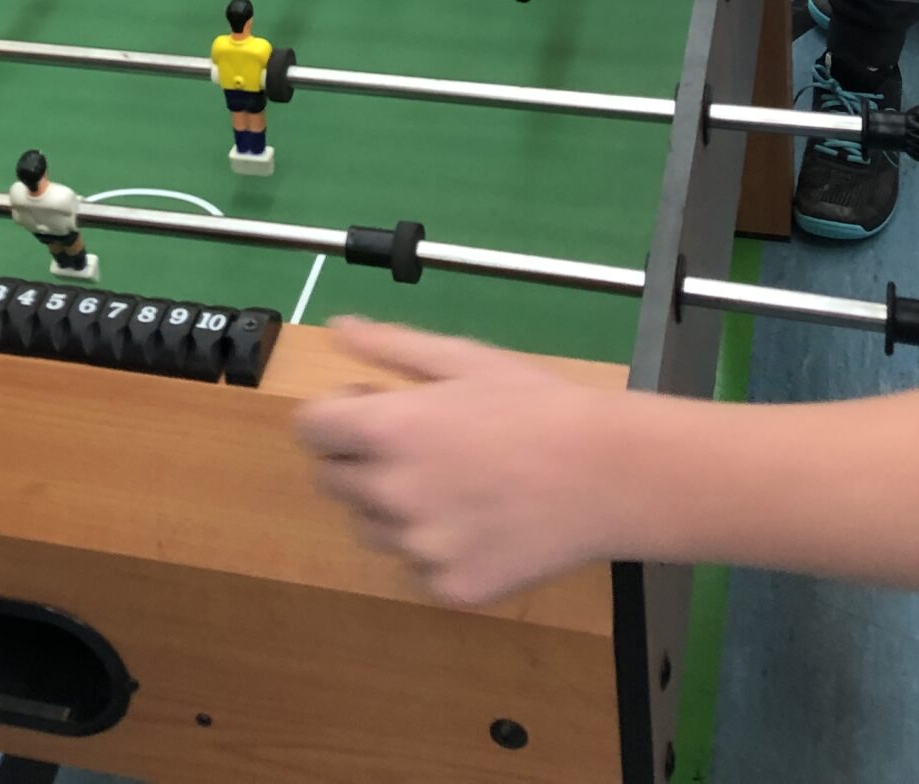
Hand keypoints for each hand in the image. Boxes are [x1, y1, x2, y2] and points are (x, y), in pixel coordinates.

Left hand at [299, 319, 627, 605]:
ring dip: (392, 506)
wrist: (607, 475)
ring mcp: (419, 549)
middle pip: (332, 481)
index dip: (334, 415)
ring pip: (372, 528)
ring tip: (455, 481)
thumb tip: (338, 331)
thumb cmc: (534, 404)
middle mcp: (391, 495)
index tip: (368, 409)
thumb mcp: (463, 358)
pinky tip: (481, 519)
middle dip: (358, 458)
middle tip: (417, 443)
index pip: (311, 430)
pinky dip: (436, 545)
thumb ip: (390, 347)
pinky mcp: (449, 588)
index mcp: (387, 431)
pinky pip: (418, 566)